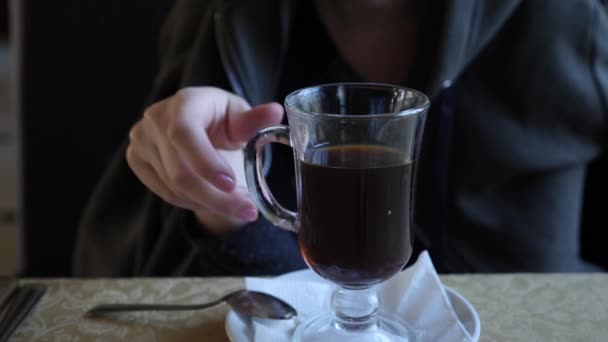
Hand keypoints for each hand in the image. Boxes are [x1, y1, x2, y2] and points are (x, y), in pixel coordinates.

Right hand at [126, 87, 283, 234]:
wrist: (198, 124)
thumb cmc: (223, 119)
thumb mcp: (241, 117)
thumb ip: (255, 119)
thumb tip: (276, 112)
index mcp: (184, 102)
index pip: (184, 134)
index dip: (206, 162)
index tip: (232, 184)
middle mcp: (155, 118)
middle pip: (181, 171)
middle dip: (218, 197)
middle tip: (248, 210)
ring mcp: (141, 139)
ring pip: (175, 188)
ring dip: (210, 202)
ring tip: (237, 203)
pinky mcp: (136, 158)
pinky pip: (165, 193)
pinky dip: (192, 202)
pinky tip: (211, 197)